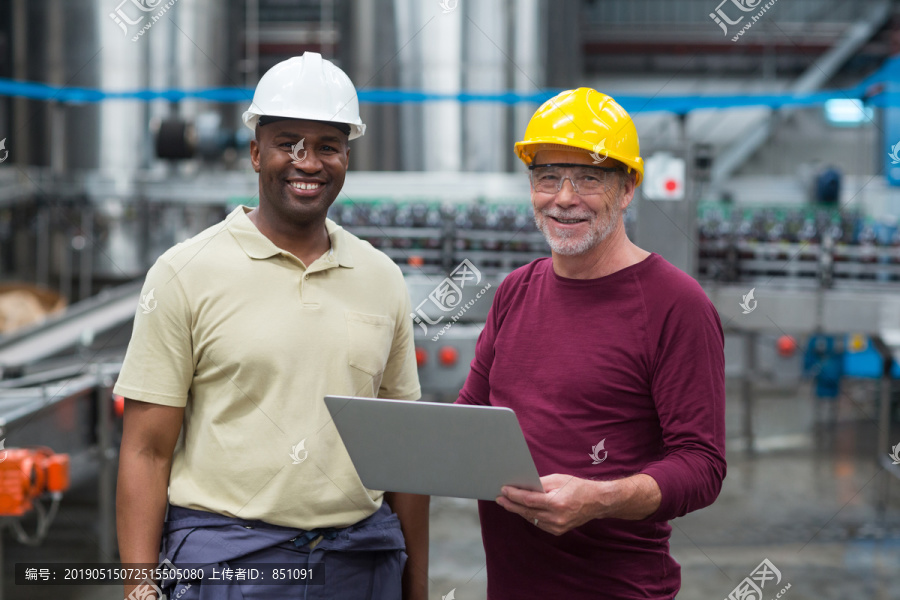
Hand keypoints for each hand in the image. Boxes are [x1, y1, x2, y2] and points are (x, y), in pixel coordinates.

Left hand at [496, 474, 613, 535]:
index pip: (528, 500)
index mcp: (556, 503)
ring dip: (518, 510)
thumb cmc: (576, 487)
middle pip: (526, 511)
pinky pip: (538, 523)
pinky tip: (522, 509)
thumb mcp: (558, 479)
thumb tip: (522, 485)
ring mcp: (557, 527)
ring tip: (507, 502)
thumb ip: (539, 483)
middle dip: (511, 504)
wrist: (596, 502)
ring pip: (531, 518)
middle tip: (499, 498)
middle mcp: (556, 518)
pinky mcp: (558, 531)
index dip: (514, 495)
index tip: (504, 490)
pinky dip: (529, 515)